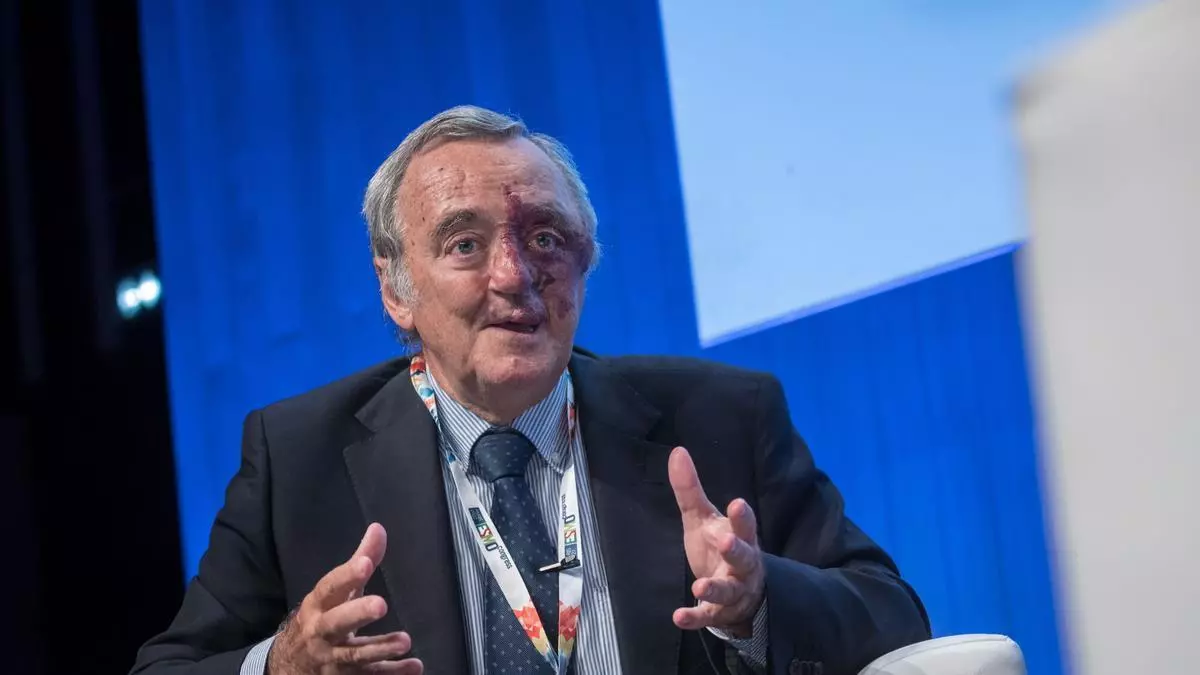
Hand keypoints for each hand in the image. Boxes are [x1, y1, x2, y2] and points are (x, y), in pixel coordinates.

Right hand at [268, 523, 421, 673]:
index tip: (366, 564)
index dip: (346, 576)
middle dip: (357, 614)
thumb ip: (358, 563)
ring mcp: (332, 658)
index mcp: (317, 605)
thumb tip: (378, 528)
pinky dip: (392, 673)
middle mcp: (321, 632)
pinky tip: (415, 666)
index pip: (329, 588)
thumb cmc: (320, 618)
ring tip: (405, 641)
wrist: (288, 665)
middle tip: (382, 604)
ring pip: (354, 654)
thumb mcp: (335, 592)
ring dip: (380, 648)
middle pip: (335, 623)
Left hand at [668, 446, 765, 636]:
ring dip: (715, 588)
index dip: (742, 517)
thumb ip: (690, 489)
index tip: (737, 504)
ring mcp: (733, 591)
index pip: (745, 525)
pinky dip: (694, 617)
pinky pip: (709, 616)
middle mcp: (742, 565)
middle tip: (727, 541)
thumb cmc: (718, 547)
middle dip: (737, 550)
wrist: (737, 592)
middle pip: (744, 557)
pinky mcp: (719, 612)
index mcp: (740, 537)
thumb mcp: (703, 518)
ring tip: (700, 586)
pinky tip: (678, 617)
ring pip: (729, 590)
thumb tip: (677, 451)